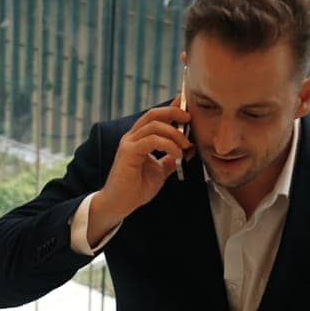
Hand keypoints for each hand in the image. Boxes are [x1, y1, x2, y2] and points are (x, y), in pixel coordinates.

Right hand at [97, 100, 193, 223]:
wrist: (119, 204)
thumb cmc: (135, 189)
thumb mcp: (160, 171)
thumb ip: (170, 159)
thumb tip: (187, 150)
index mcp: (139, 138)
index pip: (155, 116)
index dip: (171, 108)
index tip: (187, 106)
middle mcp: (132, 137)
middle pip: (154, 114)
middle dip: (174, 112)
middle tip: (189, 119)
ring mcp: (129, 143)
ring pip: (154, 125)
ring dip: (175, 133)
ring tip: (186, 145)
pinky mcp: (128, 152)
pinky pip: (152, 140)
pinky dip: (168, 145)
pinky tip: (177, 154)